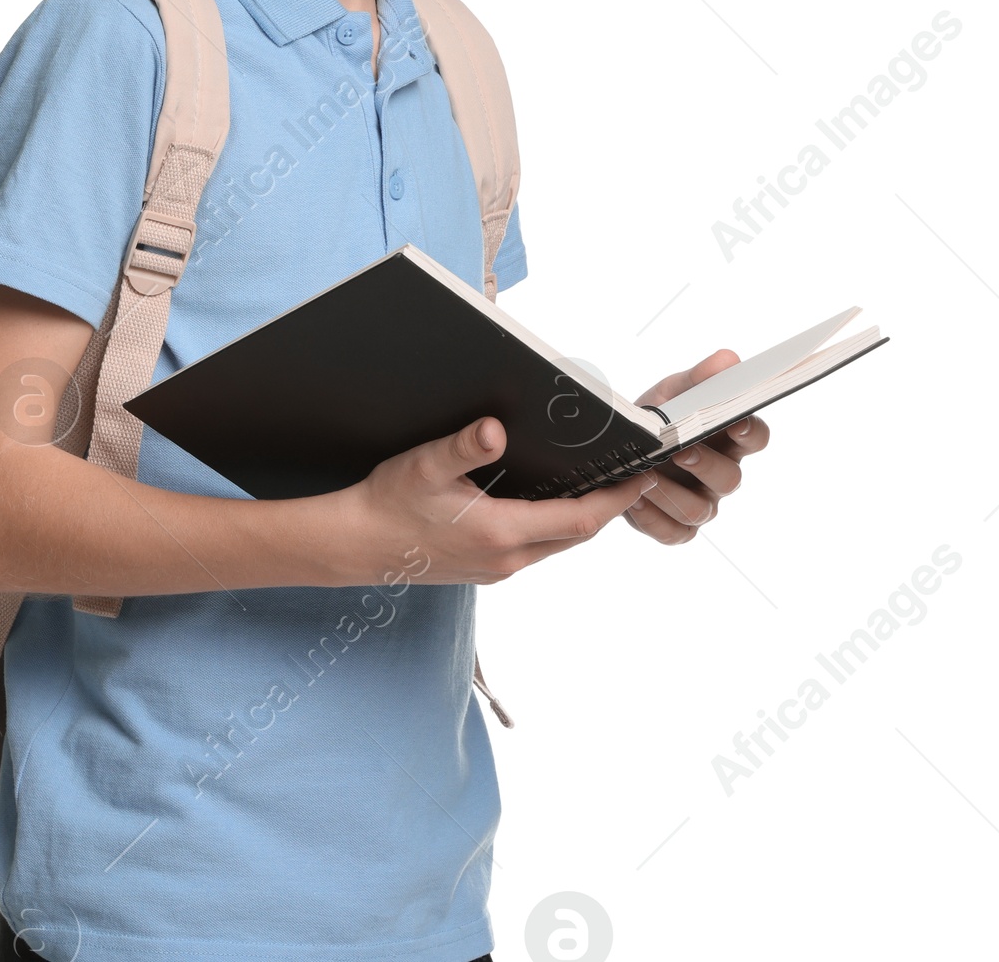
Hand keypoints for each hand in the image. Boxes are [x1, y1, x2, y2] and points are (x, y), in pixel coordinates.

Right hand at [337, 416, 659, 585]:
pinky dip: (553, 527)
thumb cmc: (388, 503)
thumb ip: (463, 447)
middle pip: (576, 535)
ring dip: (580, 518)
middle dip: (607, 508)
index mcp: (501, 533)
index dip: (617, 500)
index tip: (643, 478)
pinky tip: (547, 505)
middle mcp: (507, 559)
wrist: (355, 545)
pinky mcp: (484, 570)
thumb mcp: (424, 466)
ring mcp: (496, 569)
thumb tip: (494, 430)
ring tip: (598, 487)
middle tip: (631, 477)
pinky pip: (534, 548)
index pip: (580, 520)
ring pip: (555, 544)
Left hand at [625, 348, 770, 544]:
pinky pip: (675, 533)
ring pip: (700, 510)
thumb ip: (699, 378)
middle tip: (680, 451)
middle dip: (706, 465)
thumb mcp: (672, 392)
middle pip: (730, 478)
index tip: (734, 421)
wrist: (618, 446)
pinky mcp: (676, 527)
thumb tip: (727, 360)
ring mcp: (701, 502)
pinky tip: (633, 500)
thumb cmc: (657, 417)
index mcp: (728, 439)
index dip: (749, 431)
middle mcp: (720, 474)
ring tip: (646, 475)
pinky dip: (653, 519)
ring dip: (672, 494)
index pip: (755, 437)